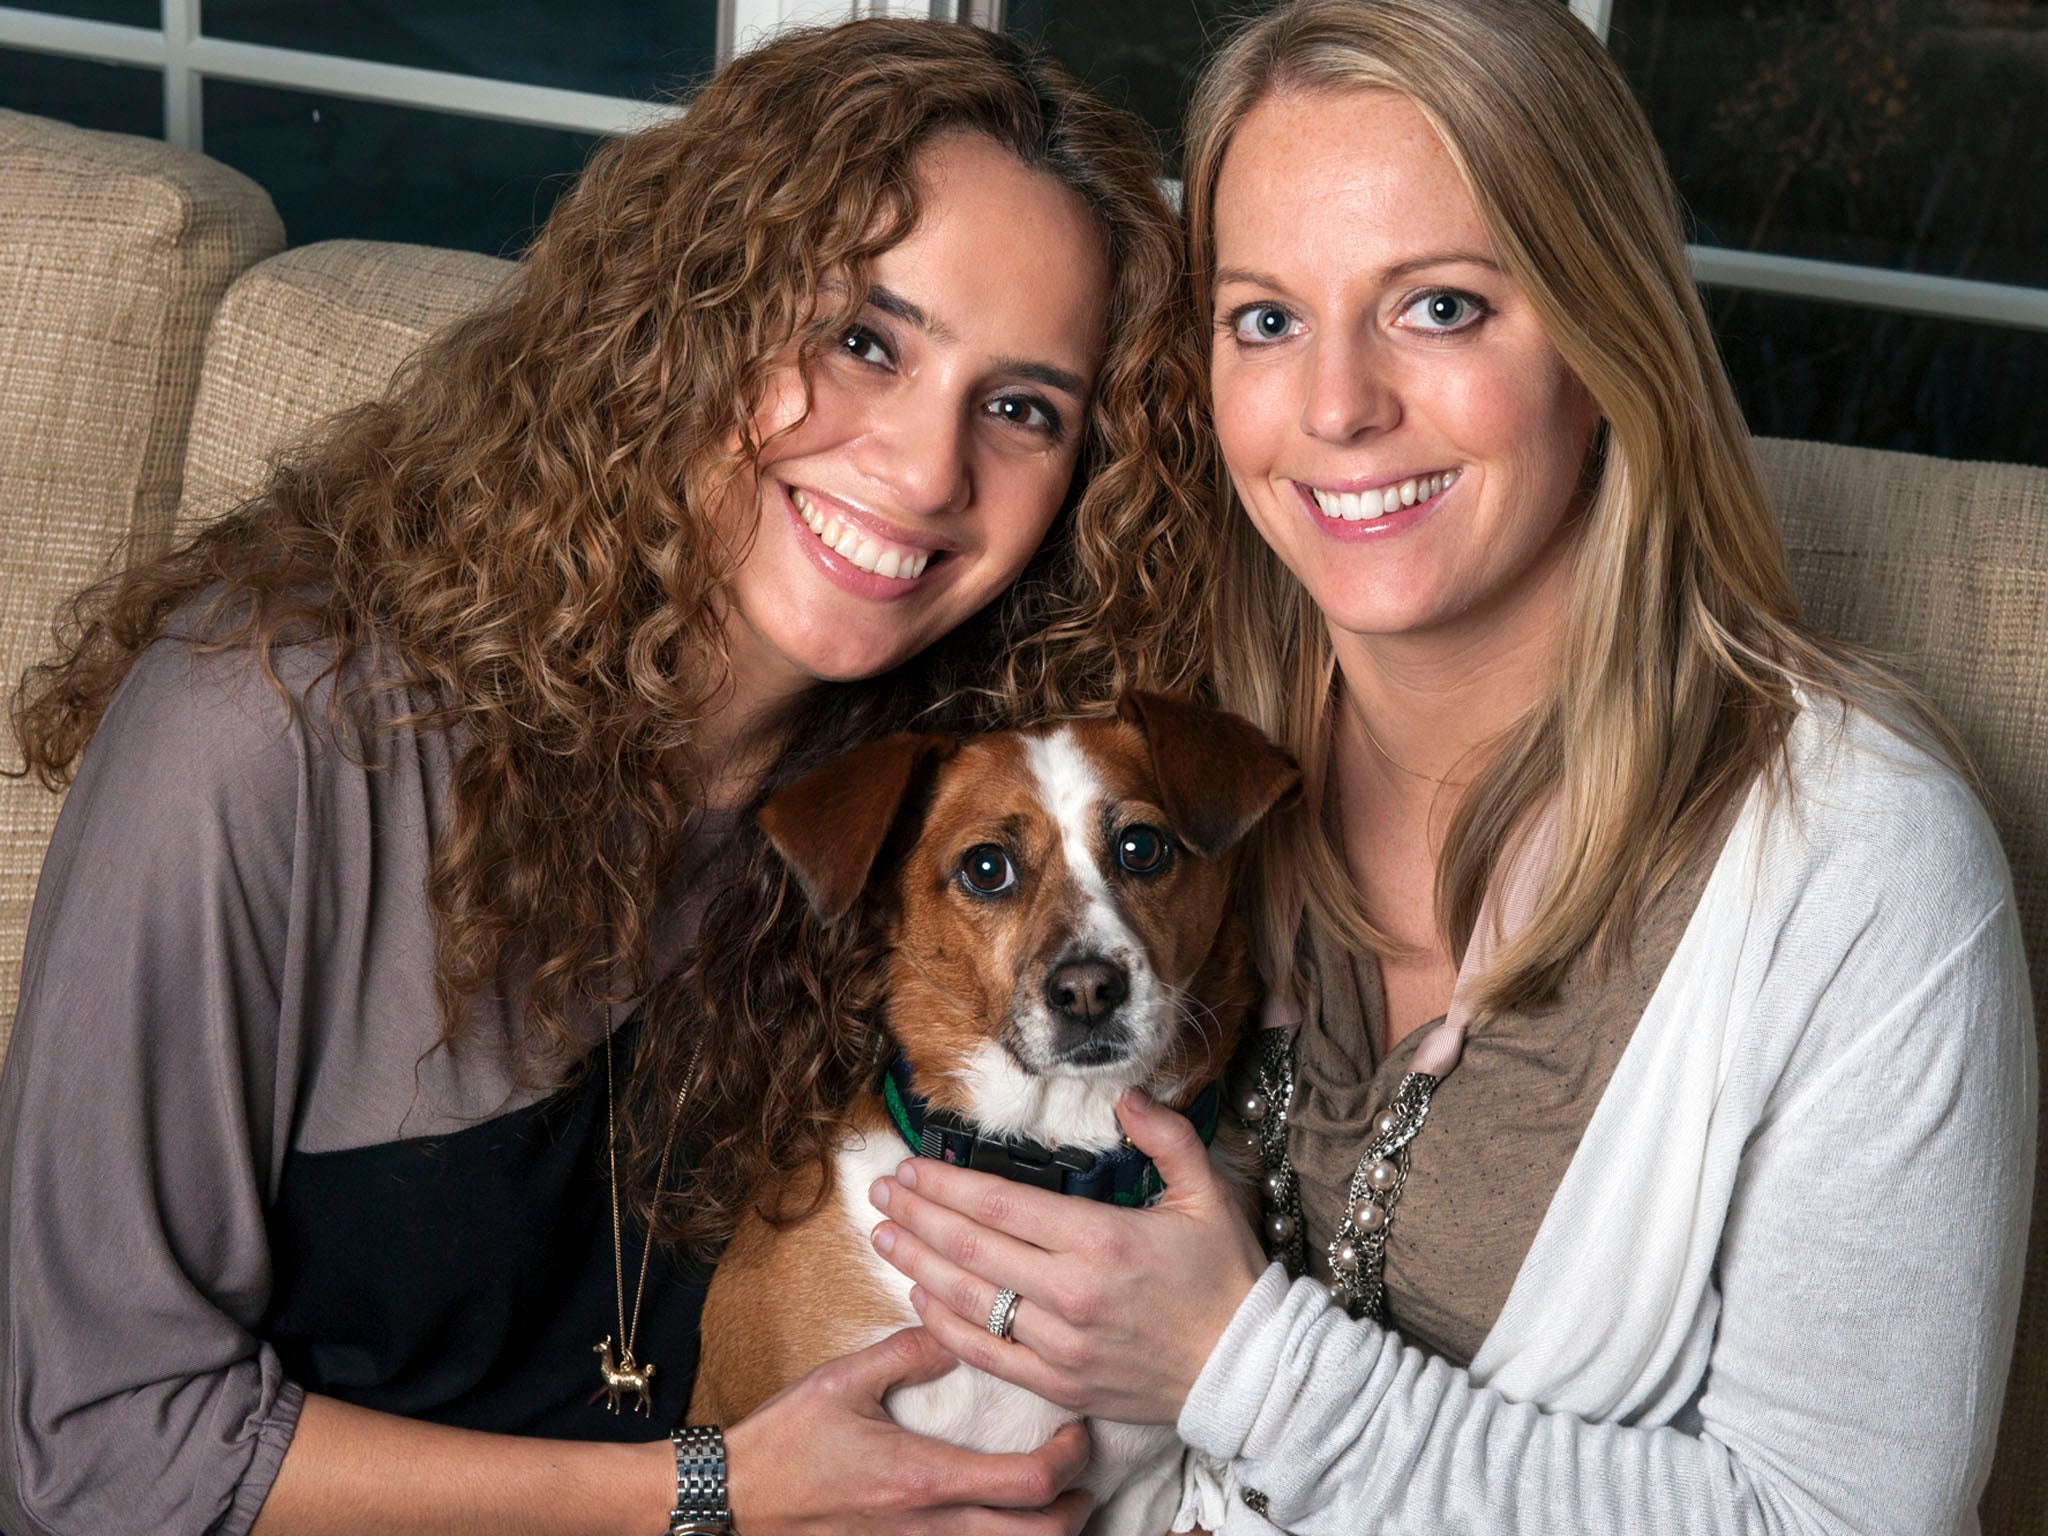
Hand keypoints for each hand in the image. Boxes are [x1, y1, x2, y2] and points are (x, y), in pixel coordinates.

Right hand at [723, 1326, 1093, 1535]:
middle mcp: (930, 1527)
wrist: (734, 1498)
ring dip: (1047, 1534)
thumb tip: (957, 1328)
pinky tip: (1001, 1520)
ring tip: (1055, 1500)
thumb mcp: (845, 1379)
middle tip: (1084, 1474)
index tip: (1077, 1431)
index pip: (1028, 1483)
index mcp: (925, 1477)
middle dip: (1077, 1509)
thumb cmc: (786, 1441)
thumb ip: (909, 1351)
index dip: (1070, 1461)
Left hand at [868, 1086, 1267, 1424]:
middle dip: (918, 1216)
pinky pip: (988, 1354)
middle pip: (972, 1249)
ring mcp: (1061, 1346)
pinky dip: (945, 1326)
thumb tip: (1128, 1095)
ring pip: (970, 1301)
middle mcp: (1072, 1294)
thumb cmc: (1227, 1278)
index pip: (1000, 1206)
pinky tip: (920, 1299)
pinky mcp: (1060, 1385)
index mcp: (1101, 1241)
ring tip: (884, 1236)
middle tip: (880, 1192)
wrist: (1249, 1372)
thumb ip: (1166, 1137)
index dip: (947, 1184)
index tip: (911, 1166)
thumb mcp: (1207, 1193)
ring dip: (919, 1265)